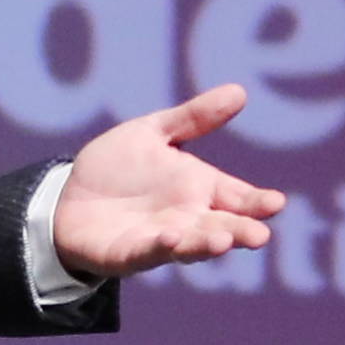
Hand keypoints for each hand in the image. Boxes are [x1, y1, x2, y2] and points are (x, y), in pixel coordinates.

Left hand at [51, 82, 288, 280]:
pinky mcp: (130, 253)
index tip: (276, 203)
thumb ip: (194, 118)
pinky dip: (161, 247)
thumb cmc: (117, 169)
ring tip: (225, 241)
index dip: (257, 202)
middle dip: (241, 232)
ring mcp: (161, 238)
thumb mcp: (153, 133)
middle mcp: (188, 217)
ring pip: (191, 244)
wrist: (68, 198)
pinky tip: (170, 237)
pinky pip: (148, 251)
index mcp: (200, 189)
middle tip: (260, 236)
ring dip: (208, 244)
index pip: (238, 197)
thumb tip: (239, 92)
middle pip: (222, 226)